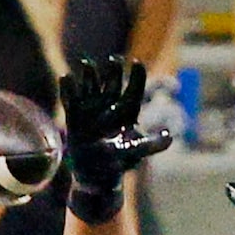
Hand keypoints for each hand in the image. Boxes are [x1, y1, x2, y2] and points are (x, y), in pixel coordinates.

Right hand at [57, 55, 171, 216]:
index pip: (134, 89)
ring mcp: (91, 108)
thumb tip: (169, 138)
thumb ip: (151, 145)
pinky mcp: (75, 115)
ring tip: (86, 63)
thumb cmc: (117, 163)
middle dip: (113, 70)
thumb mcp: (134, 152)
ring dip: (89, 75)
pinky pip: (70, 99)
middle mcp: (110, 105)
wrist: (95, 175)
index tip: (136, 63)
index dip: (137, 75)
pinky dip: (68, 89)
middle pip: (113, 82)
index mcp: (127, 111)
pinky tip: (65, 77)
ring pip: (91, 85)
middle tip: (114, 60)